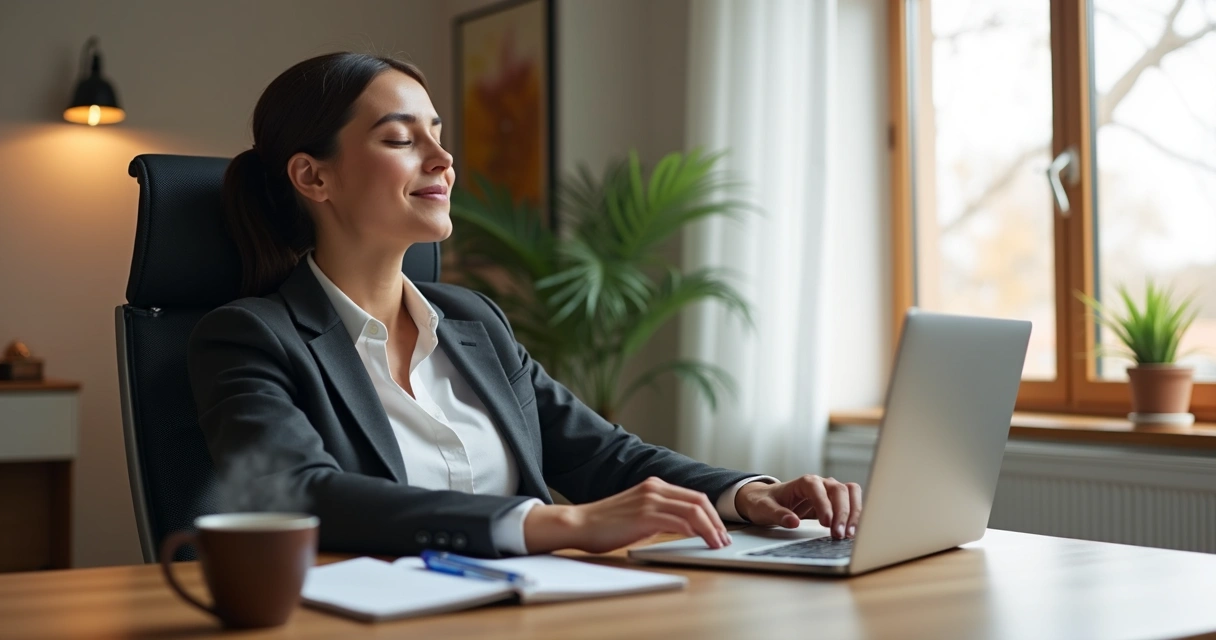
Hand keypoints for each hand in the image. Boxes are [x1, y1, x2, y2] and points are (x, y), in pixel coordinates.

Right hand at [523, 477, 730, 553]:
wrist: (579, 524)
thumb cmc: (604, 524)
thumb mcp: (637, 514)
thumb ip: (658, 515)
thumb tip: (680, 527)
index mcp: (654, 486)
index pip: (694, 496)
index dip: (712, 514)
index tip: (720, 530)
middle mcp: (655, 488)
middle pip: (700, 500)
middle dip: (717, 521)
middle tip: (724, 539)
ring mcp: (650, 500)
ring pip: (694, 510)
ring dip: (710, 528)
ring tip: (717, 544)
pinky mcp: (645, 515)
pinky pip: (679, 522)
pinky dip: (695, 532)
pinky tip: (700, 542)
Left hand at [735, 475, 861, 538]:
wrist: (767, 500)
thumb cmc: (765, 502)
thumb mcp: (764, 509)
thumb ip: (778, 515)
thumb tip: (793, 522)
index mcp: (803, 482)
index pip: (818, 488)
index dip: (824, 504)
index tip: (826, 523)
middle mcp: (821, 484)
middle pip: (839, 490)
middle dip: (842, 512)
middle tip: (839, 534)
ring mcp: (830, 492)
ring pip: (851, 494)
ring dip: (854, 513)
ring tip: (849, 534)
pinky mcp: (835, 503)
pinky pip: (852, 504)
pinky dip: (855, 515)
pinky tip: (853, 531)